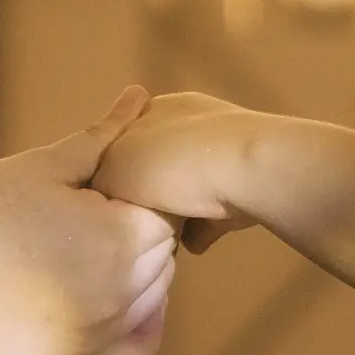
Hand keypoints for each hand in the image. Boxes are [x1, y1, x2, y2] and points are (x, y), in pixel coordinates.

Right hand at [0, 86, 177, 354]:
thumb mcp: (43, 167)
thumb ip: (103, 135)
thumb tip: (141, 94)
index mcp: (120, 238)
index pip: (164, 213)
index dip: (136, 197)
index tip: (100, 194)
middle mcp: (121, 293)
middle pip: (163, 255)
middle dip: (137, 234)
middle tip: (86, 223)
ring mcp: (103, 335)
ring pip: (154, 295)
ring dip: (136, 275)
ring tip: (81, 256)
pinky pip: (140, 349)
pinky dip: (140, 326)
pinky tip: (112, 300)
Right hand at [89, 91, 264, 249]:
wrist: (252, 173)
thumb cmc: (174, 164)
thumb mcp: (114, 168)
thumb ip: (101, 178)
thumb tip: (107, 192)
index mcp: (155, 110)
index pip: (121, 137)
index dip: (109, 170)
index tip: (104, 202)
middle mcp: (189, 123)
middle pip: (155, 164)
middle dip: (144, 195)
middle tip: (132, 225)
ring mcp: (223, 150)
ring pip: (187, 187)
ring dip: (176, 213)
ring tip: (161, 240)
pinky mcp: (247, 179)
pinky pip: (215, 208)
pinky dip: (204, 226)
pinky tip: (193, 245)